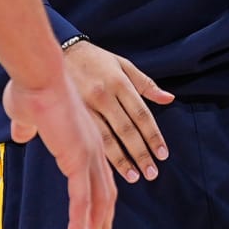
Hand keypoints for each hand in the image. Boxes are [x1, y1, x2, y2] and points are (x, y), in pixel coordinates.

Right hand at [3, 70, 115, 228]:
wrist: (37, 76)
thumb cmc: (31, 90)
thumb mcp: (27, 115)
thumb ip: (27, 128)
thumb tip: (21, 133)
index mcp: (85, 140)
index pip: (99, 179)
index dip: (99, 203)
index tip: (95, 222)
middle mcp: (93, 150)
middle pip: (106, 195)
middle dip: (102, 223)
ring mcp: (88, 156)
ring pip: (97, 202)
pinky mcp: (77, 160)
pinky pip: (82, 198)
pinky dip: (82, 220)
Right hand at [62, 38, 172, 182]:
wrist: (59, 51)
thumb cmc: (95, 59)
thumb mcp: (123, 64)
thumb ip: (146, 84)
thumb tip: (169, 99)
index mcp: (119, 82)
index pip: (141, 114)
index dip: (153, 136)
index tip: (163, 154)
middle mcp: (104, 95)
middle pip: (127, 129)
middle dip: (141, 153)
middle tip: (152, 173)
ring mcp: (86, 106)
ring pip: (107, 138)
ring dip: (122, 160)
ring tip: (134, 176)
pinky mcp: (72, 114)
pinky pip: (89, 137)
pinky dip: (101, 154)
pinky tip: (107, 169)